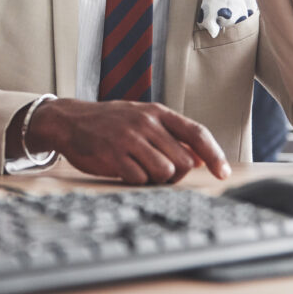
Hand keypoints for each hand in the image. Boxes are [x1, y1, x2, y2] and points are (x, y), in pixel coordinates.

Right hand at [25, 98, 230, 184]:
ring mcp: (129, 138)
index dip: (214, 155)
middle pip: (183, 161)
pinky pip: (140, 180)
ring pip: (164, 173)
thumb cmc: (109, 122)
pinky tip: (124, 170)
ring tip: (140, 169)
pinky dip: (136, 181)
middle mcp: (146, 123)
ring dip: (156, 179)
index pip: (197, 133)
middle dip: (176, 173)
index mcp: (156, 112)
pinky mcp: (114, 155)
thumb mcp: (141, 120)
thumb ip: (171, 135)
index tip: (223, 173)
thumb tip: (200, 158)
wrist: (69, 120)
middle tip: (159, 171)